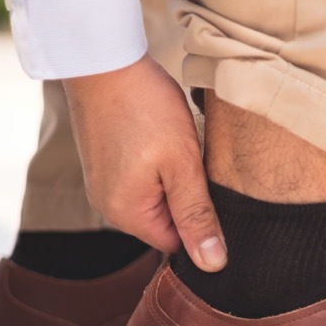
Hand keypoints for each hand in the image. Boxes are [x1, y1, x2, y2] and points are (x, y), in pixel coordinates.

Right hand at [62, 55, 227, 271]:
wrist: (103, 59)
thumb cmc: (145, 108)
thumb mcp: (183, 164)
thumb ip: (197, 215)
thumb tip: (213, 265)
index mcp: (127, 214)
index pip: (178, 244)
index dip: (205, 225)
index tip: (222, 197)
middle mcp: (109, 206)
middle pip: (167, 222)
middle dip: (191, 201)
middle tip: (206, 167)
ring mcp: (105, 183)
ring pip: (158, 198)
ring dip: (179, 180)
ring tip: (188, 151)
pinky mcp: (107, 162)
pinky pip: (144, 179)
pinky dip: (163, 166)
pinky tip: (171, 142)